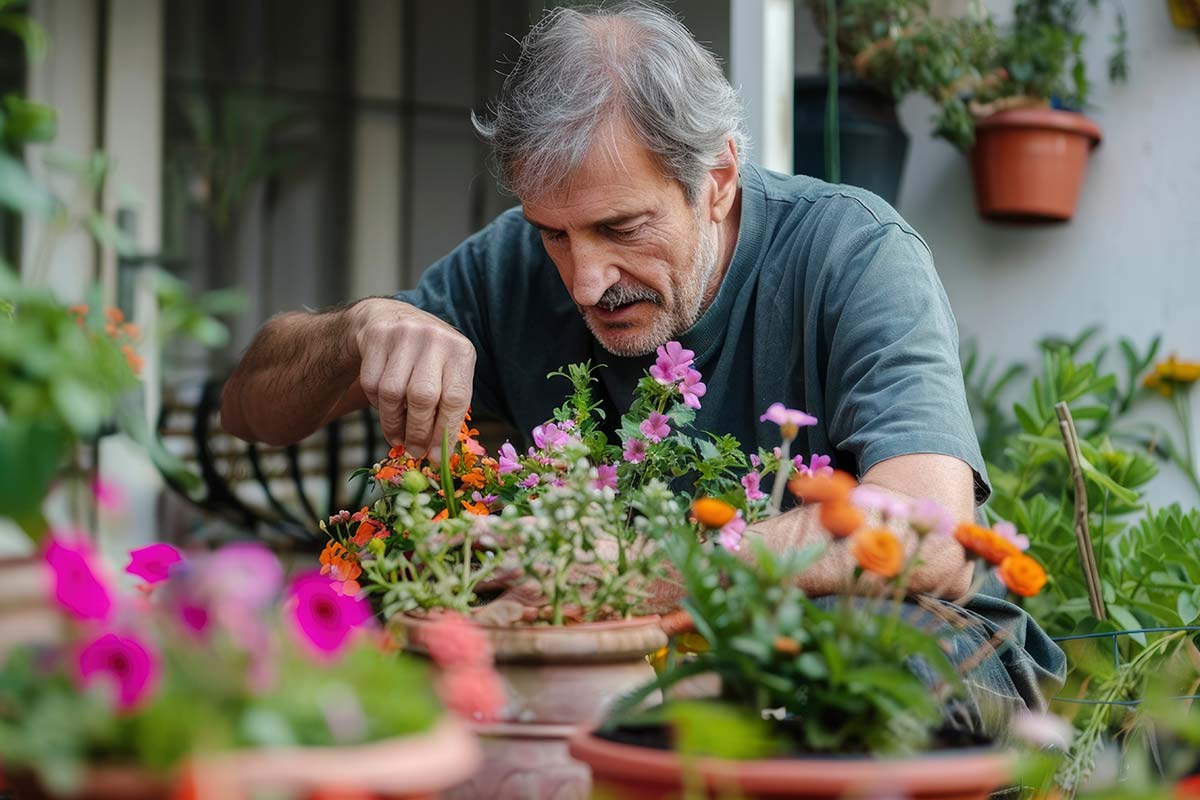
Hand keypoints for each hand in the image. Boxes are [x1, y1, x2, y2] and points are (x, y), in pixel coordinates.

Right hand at [349, 298, 476, 455]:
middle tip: (414, 451)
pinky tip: (385, 403)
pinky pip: (372, 384)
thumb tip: (438, 455)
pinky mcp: (377, 337)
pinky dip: (377, 403)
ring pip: (392, 393)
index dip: (445, 433)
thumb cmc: (428, 359)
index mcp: (461, 351)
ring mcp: (404, 335)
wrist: (392, 319)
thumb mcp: (447, 373)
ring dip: (393, 423)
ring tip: (398, 435)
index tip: (436, 458)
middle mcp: (435, 339)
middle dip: (418, 432)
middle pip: (423, 397)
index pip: (456, 399)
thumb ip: (447, 408)